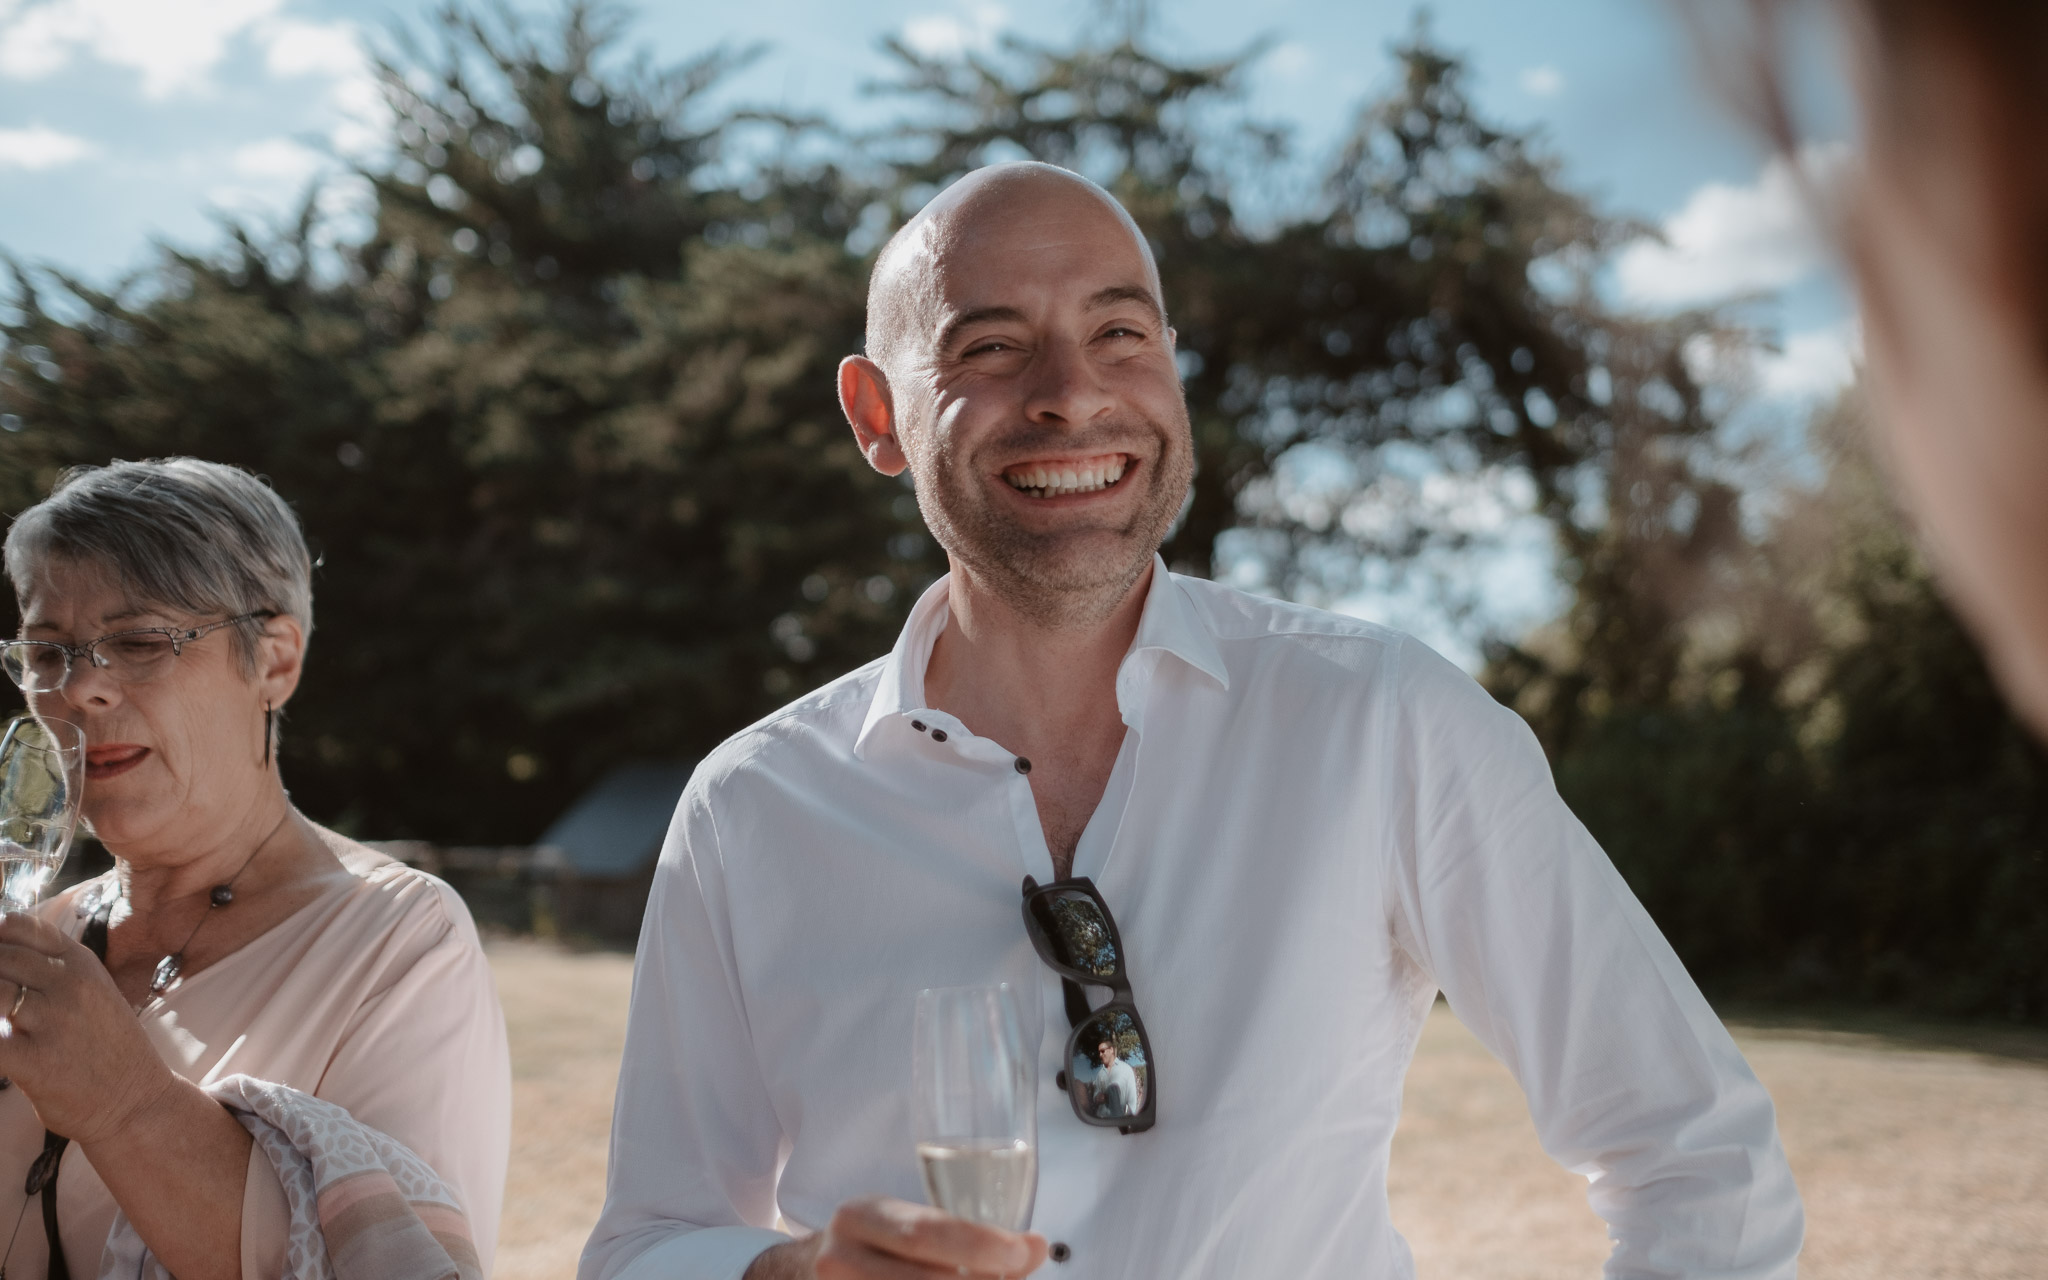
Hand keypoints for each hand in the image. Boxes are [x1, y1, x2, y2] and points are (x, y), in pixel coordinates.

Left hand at [0, 911, 175, 1143]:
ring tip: (1, 1021)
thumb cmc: (106, 1047)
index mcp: (81, 963)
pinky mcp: (36, 1061)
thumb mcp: (93, 991)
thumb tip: (1, 955)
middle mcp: (70, 984)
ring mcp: (54, 1020)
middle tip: (1, 1004)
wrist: (136, 1100)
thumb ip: (51, 968)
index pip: (17, 927)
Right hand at [746, 1197, 1047, 1278]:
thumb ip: (970, 1237)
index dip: (976, 1244)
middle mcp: (840, 1257)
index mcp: (861, 1215)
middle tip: (1013, 1278)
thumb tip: (1035, 1247)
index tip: (1020, 1250)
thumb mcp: (908, 1225)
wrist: (806, 1271)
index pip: (923, 1231)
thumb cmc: (877, 1244)